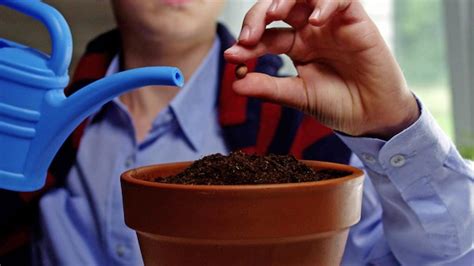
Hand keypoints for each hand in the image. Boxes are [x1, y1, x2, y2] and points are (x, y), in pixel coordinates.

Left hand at [224, 0, 419, 138]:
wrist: (372, 116)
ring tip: (272, 15)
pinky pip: (340, 0)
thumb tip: (235, 84)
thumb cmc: (338, 104)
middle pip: (278, 7)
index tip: (231, 57)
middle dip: (257, 16)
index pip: (265, 36)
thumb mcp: (299, 96)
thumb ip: (269, 88)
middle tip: (246, 37)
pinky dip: (325, 4)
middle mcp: (310, 30)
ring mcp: (330, 24)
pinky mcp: (355, 21)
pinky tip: (313, 22)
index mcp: (295, 47)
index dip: (246, 44)